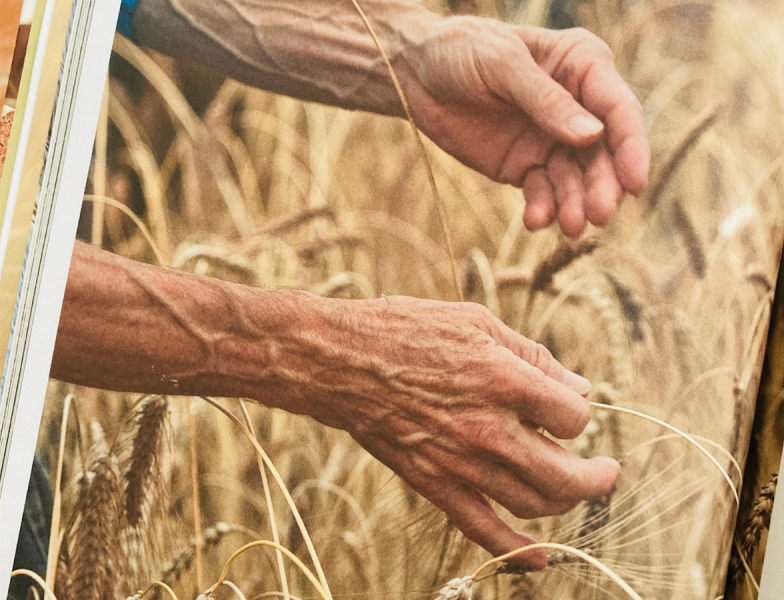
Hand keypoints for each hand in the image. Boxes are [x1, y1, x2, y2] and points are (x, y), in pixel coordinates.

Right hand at [307, 296, 620, 567]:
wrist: (340, 361)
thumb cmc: (406, 330)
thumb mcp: (476, 321)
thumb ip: (533, 356)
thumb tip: (579, 387)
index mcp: (504, 379)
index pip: (574, 418)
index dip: (579, 414)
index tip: (565, 408)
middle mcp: (489, 428)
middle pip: (566, 474)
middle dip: (597, 476)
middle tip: (607, 470)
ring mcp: (461, 462)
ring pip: (533, 502)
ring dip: (565, 501)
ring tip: (573, 489)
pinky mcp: (434, 483)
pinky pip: (482, 528)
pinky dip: (515, 550)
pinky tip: (540, 556)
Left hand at [396, 18, 649, 237]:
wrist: (417, 75)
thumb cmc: (462, 50)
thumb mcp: (503, 64)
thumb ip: (545, 100)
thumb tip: (591, 137)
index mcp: (582, 67)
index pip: (619, 110)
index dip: (631, 148)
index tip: (634, 184)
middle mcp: (576, 106)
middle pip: (604, 153)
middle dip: (604, 186)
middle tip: (598, 216)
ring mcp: (552, 140)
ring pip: (576, 179)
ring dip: (576, 204)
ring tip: (571, 226)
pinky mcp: (526, 166)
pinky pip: (543, 192)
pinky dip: (544, 208)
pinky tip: (535, 220)